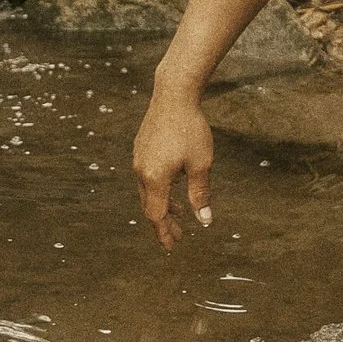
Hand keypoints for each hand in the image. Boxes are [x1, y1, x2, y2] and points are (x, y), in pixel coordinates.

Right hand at [132, 88, 213, 249]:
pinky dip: (159, 188)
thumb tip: (204, 221)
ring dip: (163, 204)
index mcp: (155, 179)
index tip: (172, 246)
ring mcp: (138, 158)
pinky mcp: (140, 148)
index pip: (156, 215)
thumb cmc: (190, 129)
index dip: (164, 232)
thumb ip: (200, 194)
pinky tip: (174, 183)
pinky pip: (147, 176)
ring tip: (181, 211)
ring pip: (148, 191)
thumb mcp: (201, 165)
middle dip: (164, 222)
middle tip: (178, 235)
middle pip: (149, 205)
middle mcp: (141, 171)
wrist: (173, 95)